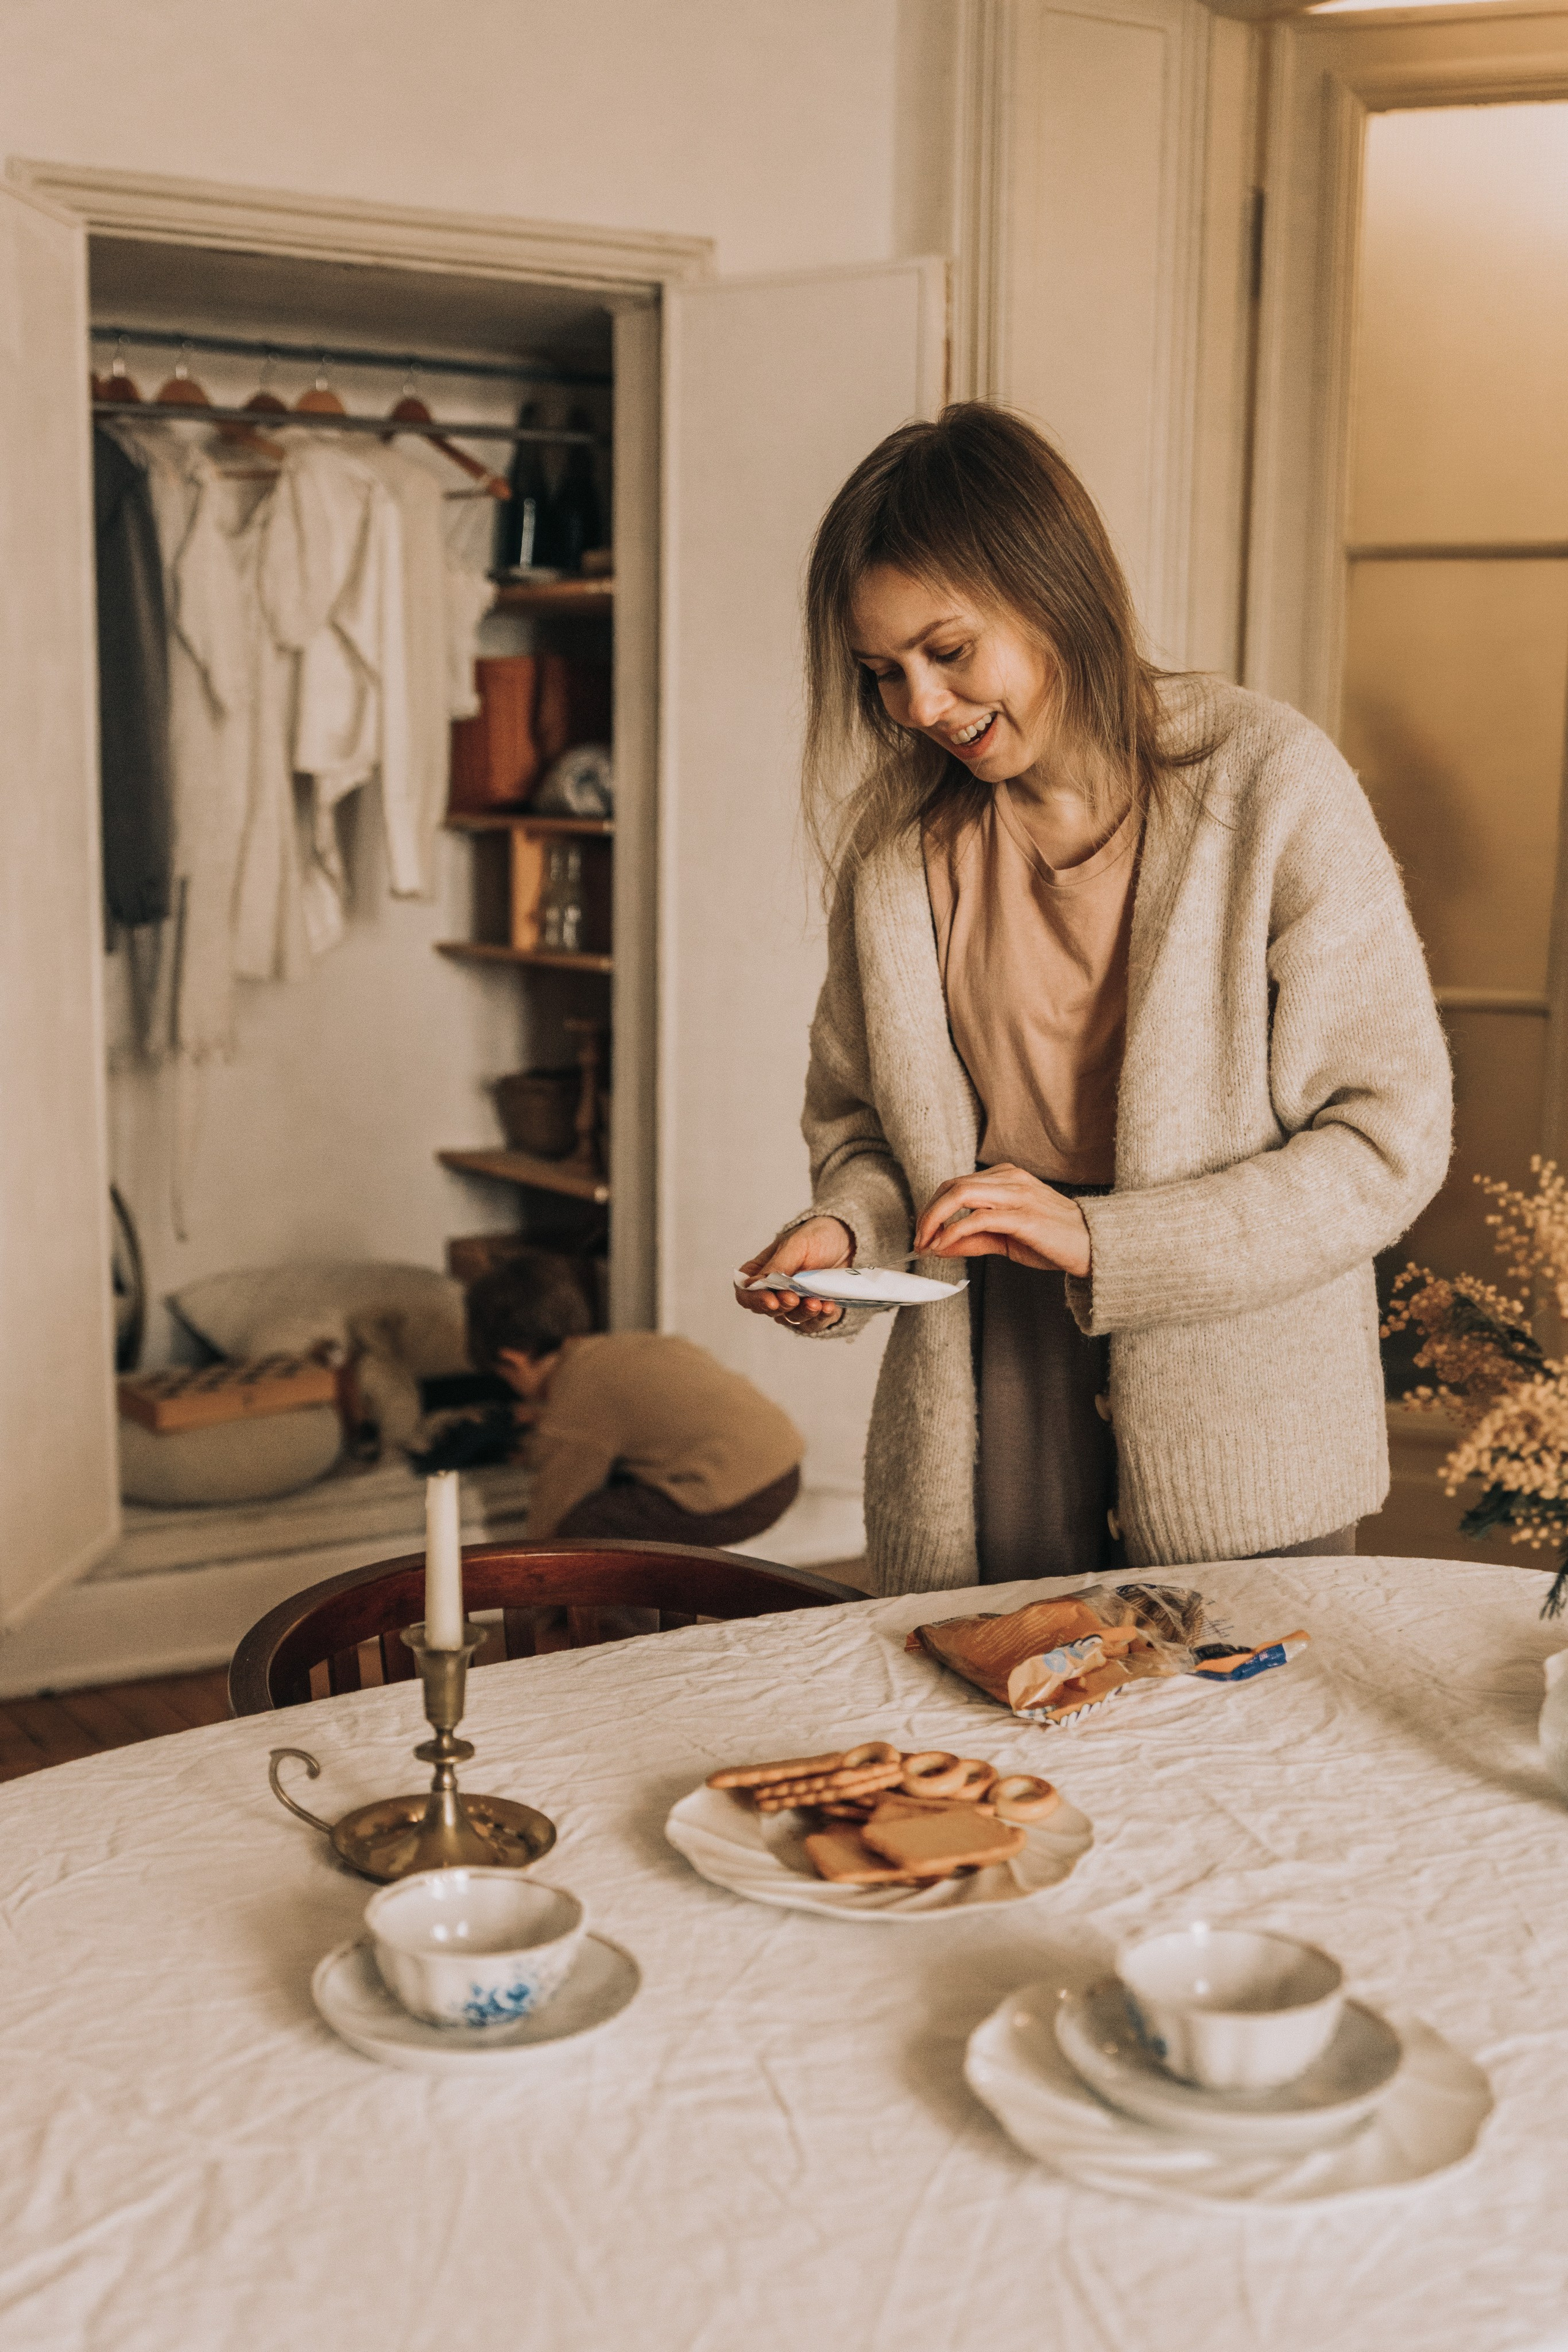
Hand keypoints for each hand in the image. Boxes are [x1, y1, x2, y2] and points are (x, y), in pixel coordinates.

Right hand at [734, 1216, 853, 1331]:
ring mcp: (794, 1304)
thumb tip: (752, 1285)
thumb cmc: (818, 1237)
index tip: (771, 1300)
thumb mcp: (796, 1244)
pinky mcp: (814, 1313)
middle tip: (794, 1298)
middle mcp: (774, 1290)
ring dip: (802, 1312)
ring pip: (790, 1319)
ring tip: (817, 1302)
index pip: (746, 1293)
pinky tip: (828, 1306)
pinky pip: (812, 1324)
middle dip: (782, 1306)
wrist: (850, 1241)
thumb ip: (776, 1265)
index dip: (755, 1300)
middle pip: (767, 1309)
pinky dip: (819, 1318)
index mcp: (761, 1271)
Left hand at [913, 1165, 1091, 1278]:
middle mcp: (1010, 1179)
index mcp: (1006, 1177)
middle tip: (917, 1239)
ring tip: (925, 1243)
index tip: (921, 1231)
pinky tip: (944, 1247)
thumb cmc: (1053, 1240)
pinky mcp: (1024, 1216)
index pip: (956, 1184)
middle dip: (928, 1213)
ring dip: (935, 1220)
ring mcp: (1017, 1195)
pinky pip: (978, 1218)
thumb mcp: (1006, 1239)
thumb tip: (937, 1246)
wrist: (1096, 1246)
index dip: (932, 1206)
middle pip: (952, 1186)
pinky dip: (954, 1231)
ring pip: (961, 1195)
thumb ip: (972, 1239)